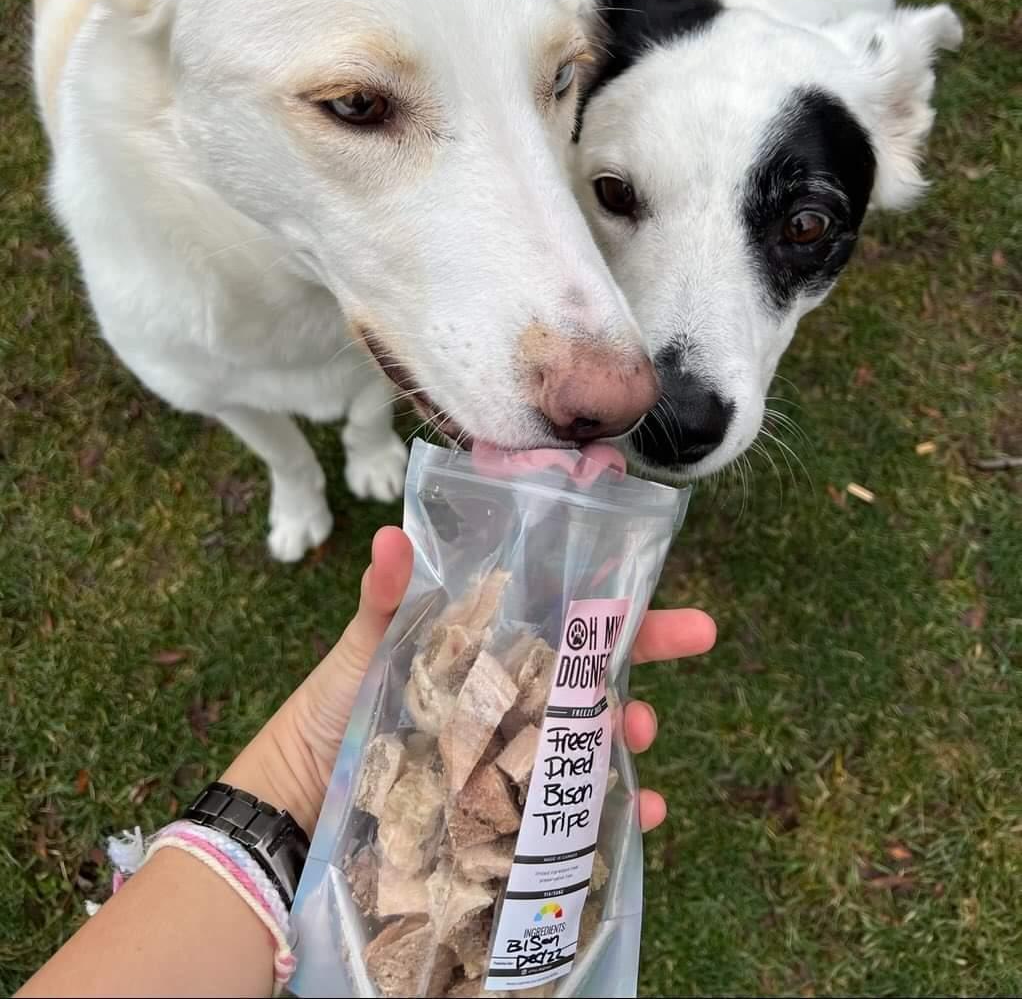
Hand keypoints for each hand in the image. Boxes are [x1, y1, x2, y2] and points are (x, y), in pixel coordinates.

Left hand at [229, 524, 714, 835]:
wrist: (299, 799)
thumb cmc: (333, 712)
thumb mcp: (361, 649)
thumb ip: (384, 599)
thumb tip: (388, 534)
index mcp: (487, 648)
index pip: (562, 615)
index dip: (616, 599)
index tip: (658, 572)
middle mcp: (512, 695)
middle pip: (594, 667)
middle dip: (651, 648)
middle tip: (698, 634)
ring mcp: (516, 753)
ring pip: (592, 733)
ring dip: (630, 726)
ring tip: (643, 727)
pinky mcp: (511, 809)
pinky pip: (575, 808)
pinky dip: (618, 811)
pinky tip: (644, 810)